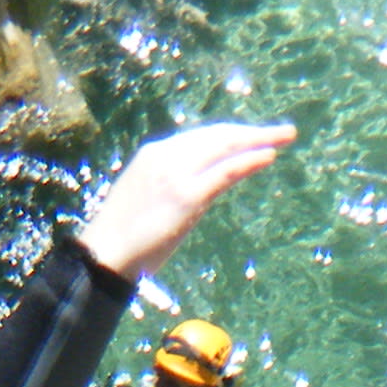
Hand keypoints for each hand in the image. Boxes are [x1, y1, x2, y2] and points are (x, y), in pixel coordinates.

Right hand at [74, 123, 296, 282]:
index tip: (252, 138)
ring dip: (257, 140)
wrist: (104, 254)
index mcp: (155, 154)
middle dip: (251, 132)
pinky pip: (226, 171)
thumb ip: (171, 187)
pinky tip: (268, 155)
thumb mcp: (147, 200)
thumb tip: (197, 190)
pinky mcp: (187, 195)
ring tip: (283, 137)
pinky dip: (249, 160)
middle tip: (281, 132)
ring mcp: (177, 173)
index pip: (201, 138)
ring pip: (225, 147)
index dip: (231, 136)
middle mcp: (166, 155)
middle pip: (217, 136)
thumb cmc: (123, 238)